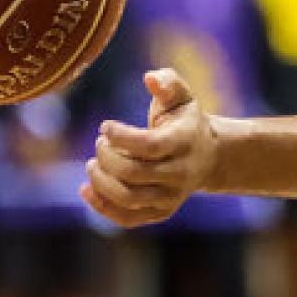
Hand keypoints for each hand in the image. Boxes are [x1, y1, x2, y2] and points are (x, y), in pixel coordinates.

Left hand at [81, 68, 215, 226]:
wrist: (209, 157)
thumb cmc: (185, 121)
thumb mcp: (182, 96)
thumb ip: (168, 82)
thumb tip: (149, 77)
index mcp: (185, 142)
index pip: (148, 146)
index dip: (120, 137)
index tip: (105, 125)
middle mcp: (181, 172)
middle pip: (133, 173)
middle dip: (106, 158)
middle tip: (99, 143)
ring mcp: (172, 196)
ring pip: (128, 198)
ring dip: (101, 182)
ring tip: (91, 164)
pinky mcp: (161, 212)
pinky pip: (127, 218)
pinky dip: (102, 206)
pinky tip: (87, 189)